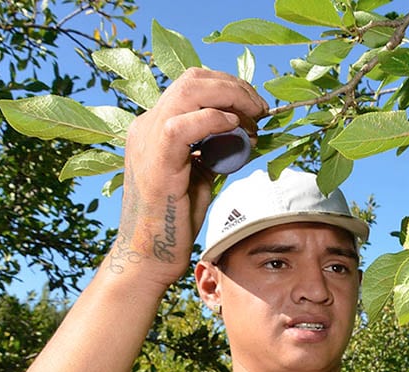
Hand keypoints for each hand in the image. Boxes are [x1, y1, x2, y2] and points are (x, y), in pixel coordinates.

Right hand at [108, 68, 268, 285]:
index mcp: (155, 126)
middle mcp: (147, 125)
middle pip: (193, 79)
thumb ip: (215, 149)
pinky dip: (214, 121)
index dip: (230, 88)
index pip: (193, 85)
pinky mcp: (156, 162)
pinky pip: (183, 126)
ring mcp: (147, 140)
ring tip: (254, 119)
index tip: (256, 109)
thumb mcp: (200, 174)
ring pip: (189, 91)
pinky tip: (235, 131)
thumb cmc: (175, 220)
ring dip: (231, 98)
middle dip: (236, 88)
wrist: (148, 256)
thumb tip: (243, 133)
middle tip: (261, 110)